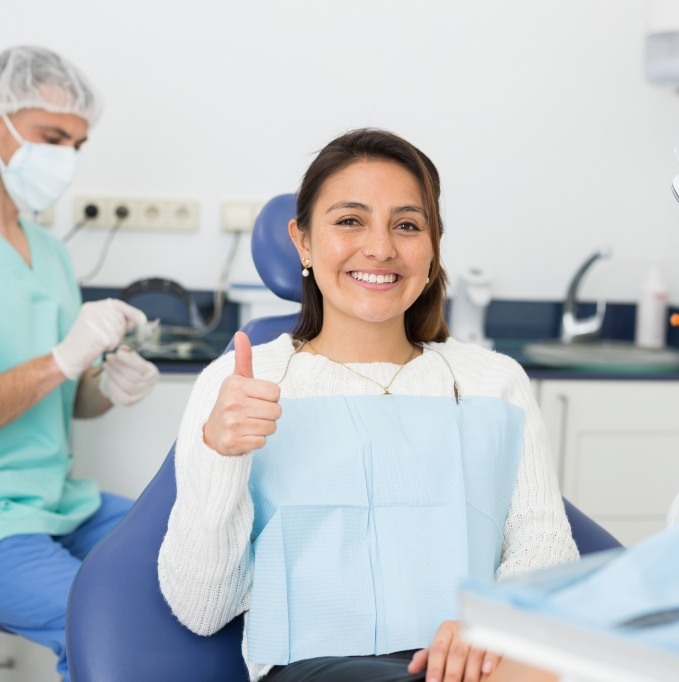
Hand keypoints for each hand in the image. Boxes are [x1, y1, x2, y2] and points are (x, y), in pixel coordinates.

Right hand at [52, 299, 146, 378]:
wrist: (68, 356)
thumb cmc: (85, 342)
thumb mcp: (98, 324)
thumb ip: (115, 319)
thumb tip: (139, 319)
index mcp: (92, 307)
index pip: (118, 304)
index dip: (131, 312)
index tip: (142, 320)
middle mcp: (93, 311)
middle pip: (121, 319)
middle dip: (120, 330)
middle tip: (105, 337)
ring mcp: (95, 322)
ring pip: (119, 331)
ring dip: (114, 339)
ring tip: (99, 342)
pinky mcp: (98, 335)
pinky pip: (114, 341)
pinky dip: (110, 346)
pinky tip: (99, 347)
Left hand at [99, 348, 159, 405]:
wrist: (122, 382)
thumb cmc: (126, 367)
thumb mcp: (128, 358)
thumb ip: (127, 352)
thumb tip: (123, 348)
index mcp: (153, 372)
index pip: (142, 367)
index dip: (129, 360)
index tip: (118, 352)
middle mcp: (150, 385)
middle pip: (134, 377)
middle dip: (119, 366)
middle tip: (108, 358)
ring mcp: (141, 395)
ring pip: (128, 386)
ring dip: (114, 375)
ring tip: (106, 365)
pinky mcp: (131, 402)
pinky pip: (123, 397)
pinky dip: (114, 388)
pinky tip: (109, 379)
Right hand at [203, 331, 281, 456]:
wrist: (213, 432)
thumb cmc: (232, 402)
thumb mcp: (237, 379)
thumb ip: (243, 358)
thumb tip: (241, 334)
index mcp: (236, 385)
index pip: (276, 392)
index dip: (271, 397)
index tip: (257, 399)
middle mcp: (232, 403)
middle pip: (277, 411)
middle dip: (270, 414)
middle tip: (254, 413)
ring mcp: (232, 423)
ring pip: (271, 427)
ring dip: (264, 427)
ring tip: (250, 424)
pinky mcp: (233, 442)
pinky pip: (262, 442)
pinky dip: (257, 440)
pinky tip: (245, 435)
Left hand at [407, 620, 500, 681]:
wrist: (479, 623)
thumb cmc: (456, 639)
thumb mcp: (441, 644)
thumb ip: (426, 657)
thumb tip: (412, 668)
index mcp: (446, 630)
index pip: (437, 651)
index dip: (434, 668)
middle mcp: (462, 629)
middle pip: (456, 655)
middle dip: (452, 675)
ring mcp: (479, 633)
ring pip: (474, 654)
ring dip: (471, 674)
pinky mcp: (494, 638)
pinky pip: (492, 648)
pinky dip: (490, 660)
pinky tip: (486, 671)